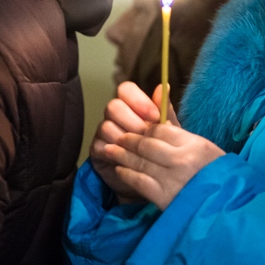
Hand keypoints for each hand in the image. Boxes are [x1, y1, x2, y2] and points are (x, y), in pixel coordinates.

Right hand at [90, 82, 179, 203]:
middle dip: (133, 121)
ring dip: (126, 138)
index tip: (155, 116)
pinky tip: (130, 158)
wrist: (151, 177)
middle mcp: (115, 115)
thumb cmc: (160, 149)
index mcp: (132, 105)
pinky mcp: (97, 150)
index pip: (126, 89)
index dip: (139, 100)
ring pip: (106, 126)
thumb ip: (165, 110)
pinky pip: (101, 146)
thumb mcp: (167, 131)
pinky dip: (117, 152)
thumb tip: (164, 87)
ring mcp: (103, 132)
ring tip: (141, 149)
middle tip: (147, 135)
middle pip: (113, 106)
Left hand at [103, 124, 224, 209]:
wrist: (225, 207)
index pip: (161, 129)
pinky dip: (127, 174)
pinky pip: (139, 181)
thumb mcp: (207, 150)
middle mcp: (182, 160)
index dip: (147, 128)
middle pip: (147, 144)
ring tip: (111, 150)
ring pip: (139, 161)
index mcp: (195, 145)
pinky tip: (120, 170)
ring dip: (122, 155)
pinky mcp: (163, 197)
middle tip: (119, 137)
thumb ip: (182, 134)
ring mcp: (171, 179)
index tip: (140, 130)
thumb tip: (160, 112)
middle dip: (129, 140)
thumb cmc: (217, 176)